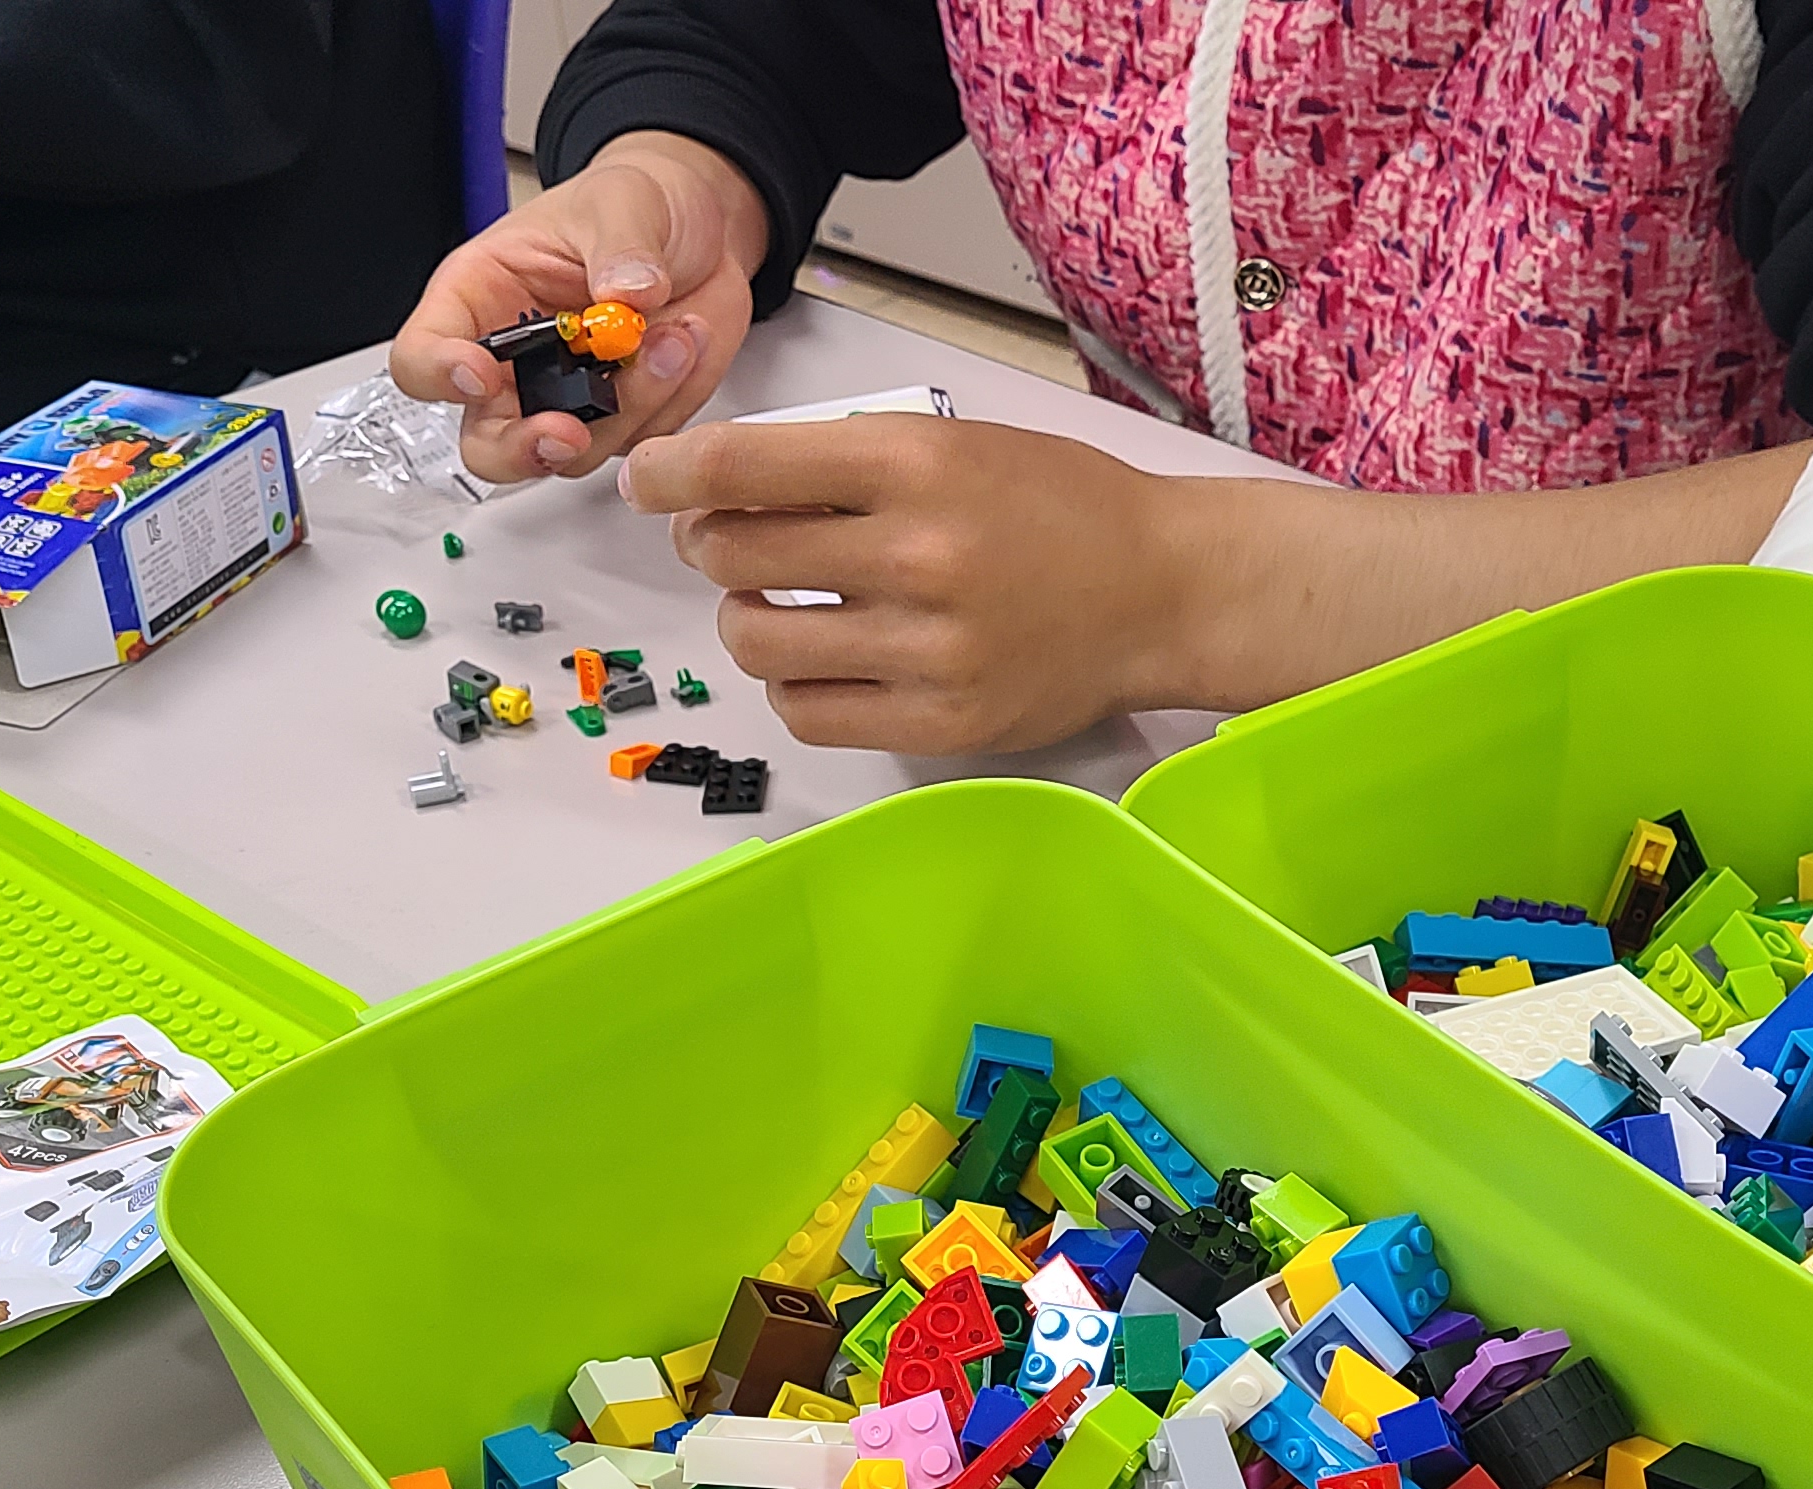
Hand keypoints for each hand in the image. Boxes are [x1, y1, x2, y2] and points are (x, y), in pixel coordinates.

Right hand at [386, 133, 766, 485]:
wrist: (702, 227)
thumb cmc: (634, 204)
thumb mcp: (622, 199)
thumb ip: (621, 245)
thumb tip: (627, 292)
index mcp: (480, 298)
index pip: (422, 356)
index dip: (439, 374)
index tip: (480, 375)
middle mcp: (516, 363)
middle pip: (485, 442)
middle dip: (524, 449)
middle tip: (569, 431)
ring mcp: (569, 397)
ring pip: (574, 451)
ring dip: (629, 406)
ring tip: (671, 336)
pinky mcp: (623, 417)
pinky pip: (639, 440)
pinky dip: (669, 402)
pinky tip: (684, 343)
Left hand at [623, 413, 1210, 754]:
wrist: (1164, 589)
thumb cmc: (1060, 508)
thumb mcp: (957, 443)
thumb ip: (848, 461)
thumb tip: (722, 487)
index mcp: (916, 463)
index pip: (744, 465)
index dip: (671, 474)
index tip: (648, 482)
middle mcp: (917, 555)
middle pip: (735, 555)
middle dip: (707, 544)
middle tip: (723, 542)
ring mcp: (930, 648)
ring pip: (760, 642)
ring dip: (747, 620)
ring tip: (777, 606)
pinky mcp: (942, 722)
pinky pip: (809, 712)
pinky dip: (794, 684)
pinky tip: (820, 660)